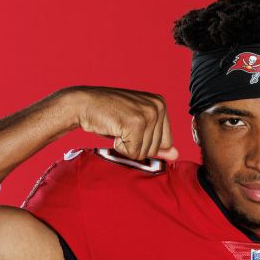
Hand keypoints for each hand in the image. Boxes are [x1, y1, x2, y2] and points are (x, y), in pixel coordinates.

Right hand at [63, 86, 177, 160]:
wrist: (83, 104)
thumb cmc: (110, 116)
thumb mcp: (137, 127)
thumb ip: (157, 141)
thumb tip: (176, 155)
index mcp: (161, 104)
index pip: (166, 142)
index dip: (145, 142)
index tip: (130, 128)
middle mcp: (158, 106)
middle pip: (156, 148)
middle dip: (136, 145)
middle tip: (122, 128)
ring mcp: (148, 114)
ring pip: (145, 152)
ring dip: (127, 146)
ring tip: (118, 128)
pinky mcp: (136, 123)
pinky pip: (133, 152)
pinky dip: (120, 148)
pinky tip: (114, 130)